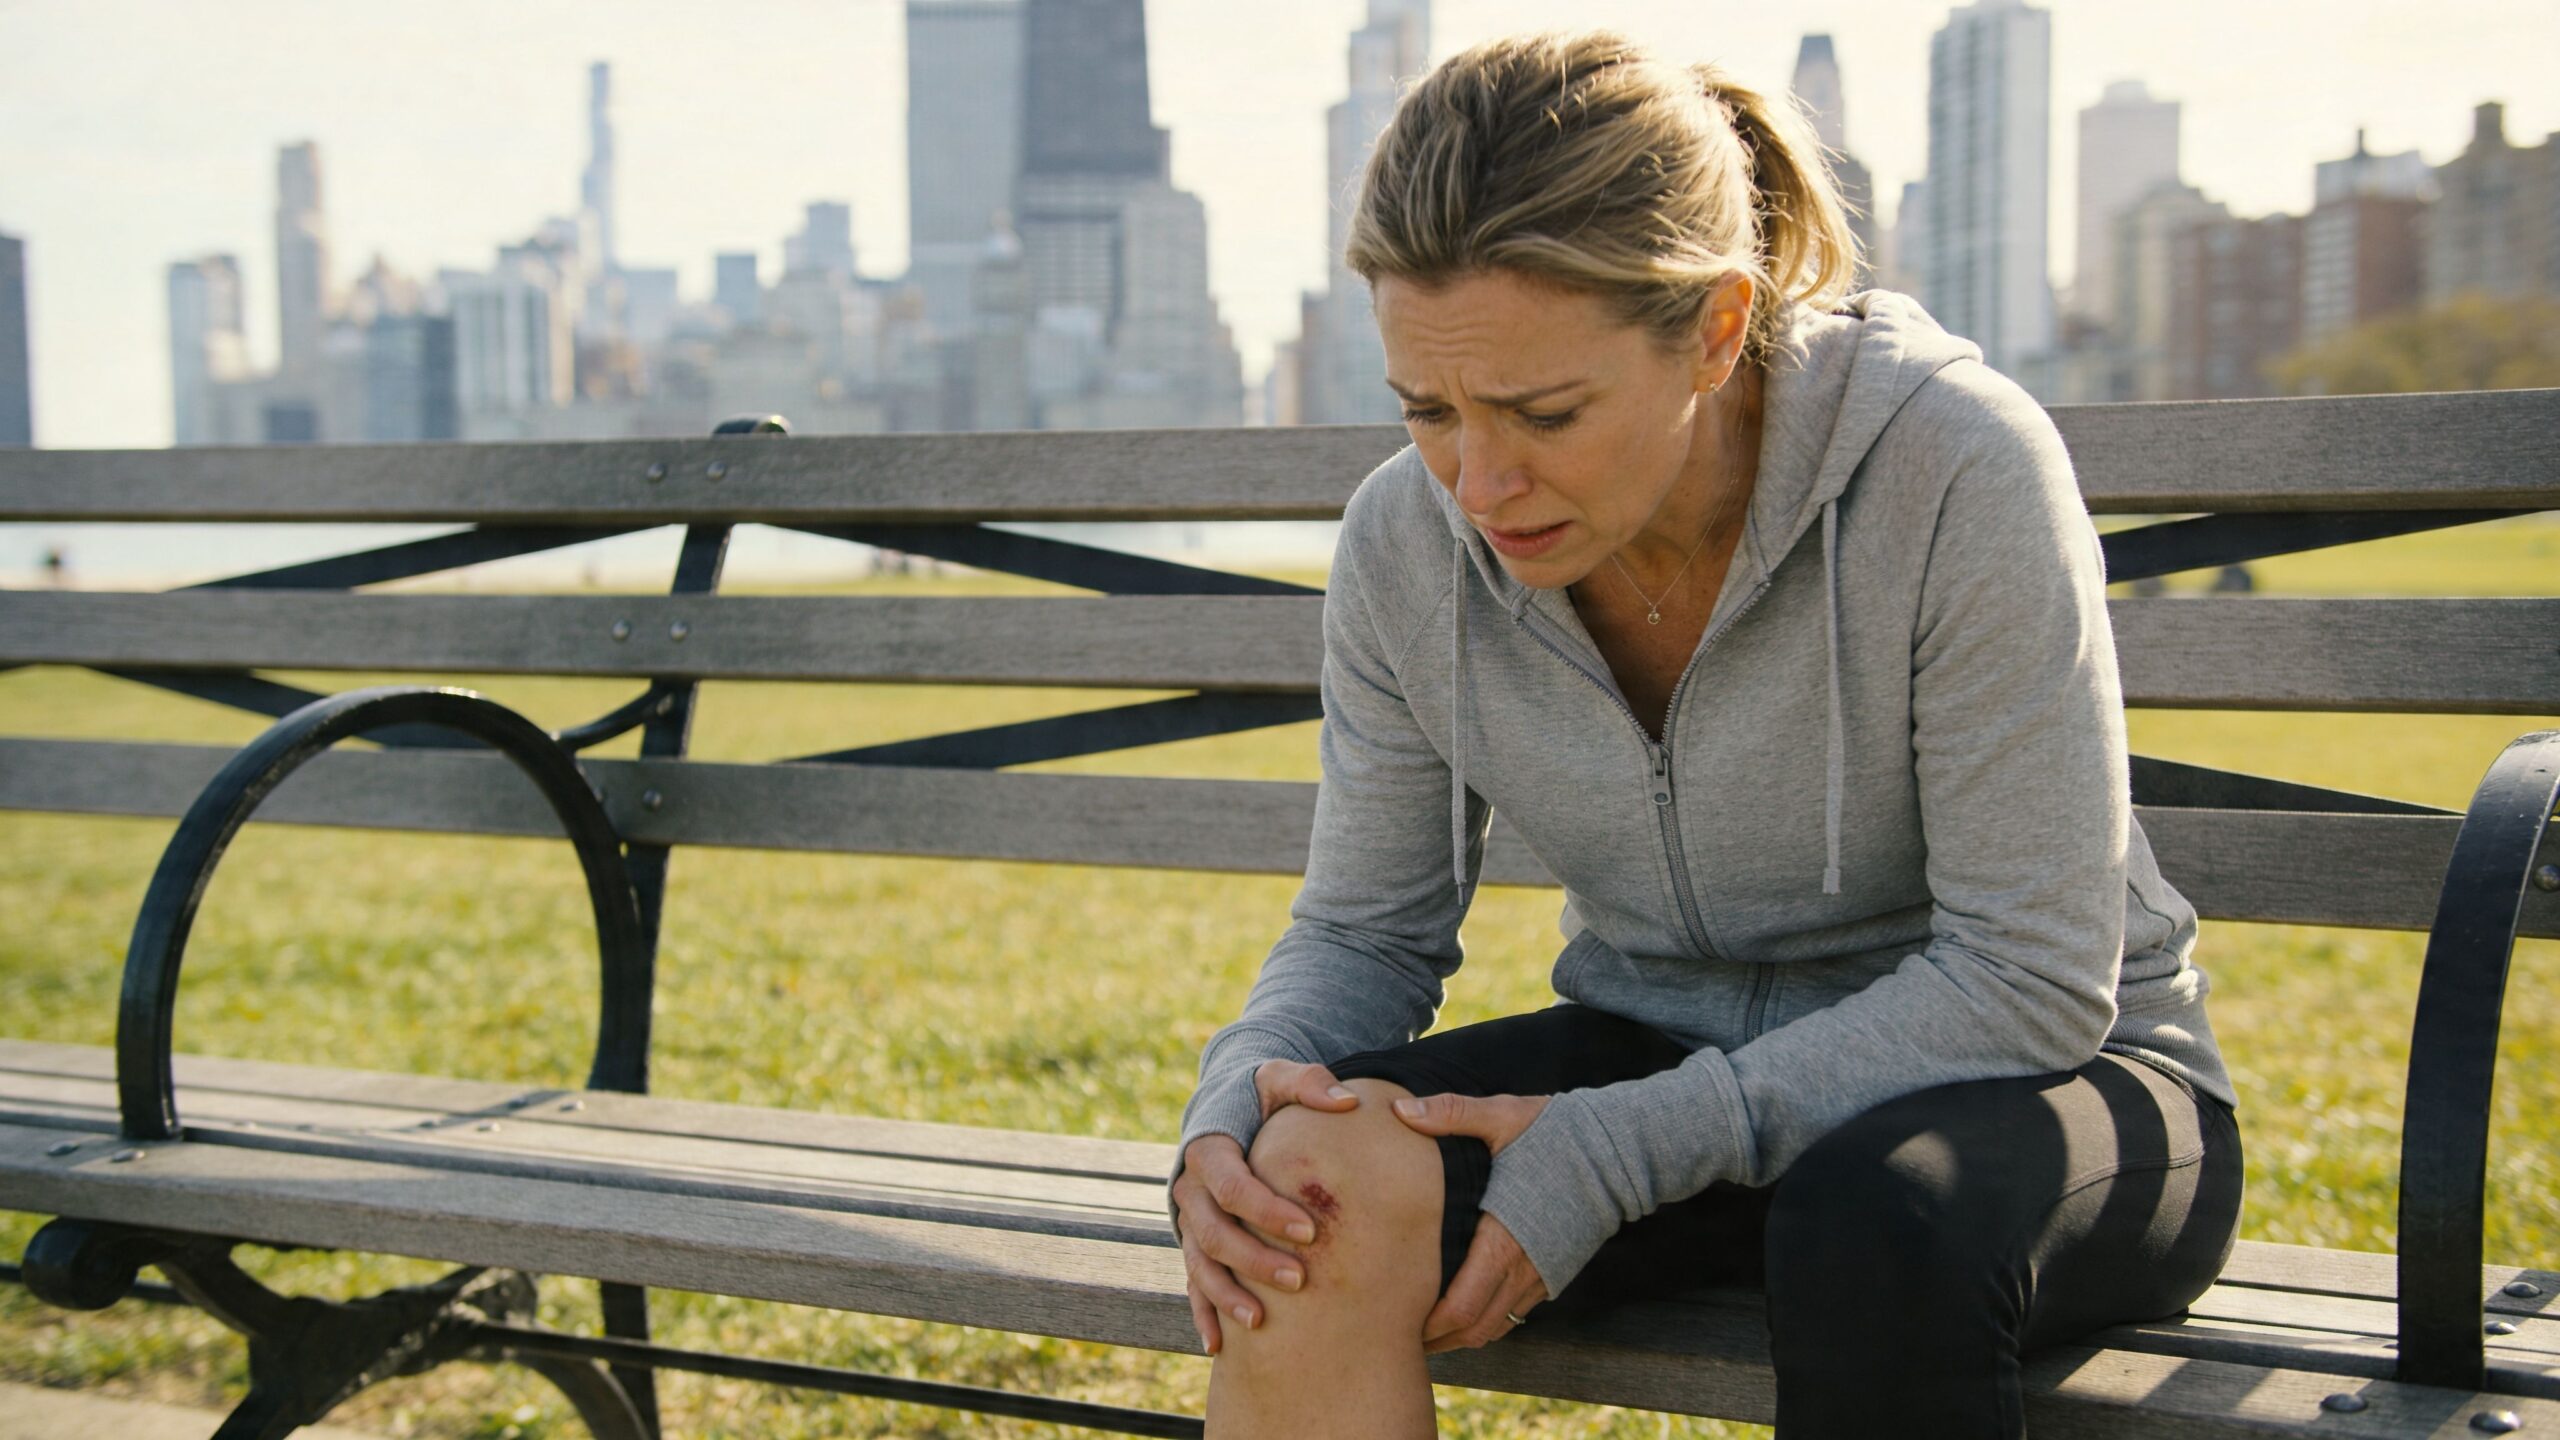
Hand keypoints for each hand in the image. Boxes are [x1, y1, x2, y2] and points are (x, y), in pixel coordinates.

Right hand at [1171, 1060, 1361, 1353]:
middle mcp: (1191, 1188)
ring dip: (1226, 1295)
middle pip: (1212, 1232)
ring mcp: (1188, 1220)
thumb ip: (1308, 1083)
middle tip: (1300, 1280)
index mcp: (1209, 1149)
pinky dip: (1203, 1313)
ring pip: (1198, 1264)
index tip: (1310, 1230)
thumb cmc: (1259, 1097)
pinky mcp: (1192, 1243)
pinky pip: (1191, 1282)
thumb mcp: (1278, 1079)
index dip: (1266, 1210)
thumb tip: (1347, 1101)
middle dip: (1253, 1259)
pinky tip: (1219, 1346)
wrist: (1225, 1109)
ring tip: (1261, 1322)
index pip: (1232, 1185)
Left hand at [1390, 1090, 1551, 1351]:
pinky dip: (1487, 1322)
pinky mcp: (1554, 1274)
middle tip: (1402, 1336)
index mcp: (1504, 1239)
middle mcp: (1524, 1268)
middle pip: (1476, 1328)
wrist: (1620, 1151)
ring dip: (1462, 1335)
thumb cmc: (1558, 1133)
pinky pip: (1515, 1313)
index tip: (1398, 1320)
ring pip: (1496, 1327)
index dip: (1431, 1324)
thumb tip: (1401, 1110)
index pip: (1463, 1305)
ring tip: (1428, 1332)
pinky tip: (1465, 1312)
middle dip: (1439, 1339)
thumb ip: (1452, 1114)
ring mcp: (1542, 1275)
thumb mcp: (1503, 1116)